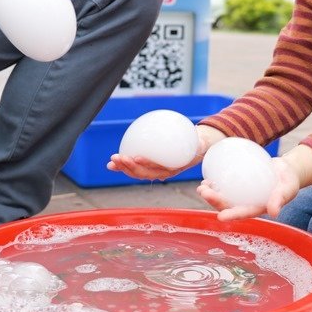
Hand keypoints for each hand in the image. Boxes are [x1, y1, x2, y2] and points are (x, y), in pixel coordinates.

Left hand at [107, 124, 226, 180]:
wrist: (193, 150)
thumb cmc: (196, 145)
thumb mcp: (199, 144)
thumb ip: (198, 143)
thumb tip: (200, 138)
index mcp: (174, 169)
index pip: (159, 168)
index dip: (148, 164)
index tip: (137, 157)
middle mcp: (162, 173)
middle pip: (144, 173)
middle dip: (129, 167)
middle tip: (118, 158)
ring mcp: (154, 172)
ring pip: (137, 172)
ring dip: (123, 167)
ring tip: (112, 161)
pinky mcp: (147, 168)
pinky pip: (134, 167)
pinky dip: (123, 165)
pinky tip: (112, 161)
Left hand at [196, 156, 300, 220]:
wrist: (284, 170)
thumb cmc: (288, 181)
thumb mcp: (288, 188)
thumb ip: (280, 198)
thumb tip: (274, 212)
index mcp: (258, 208)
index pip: (243, 213)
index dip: (232, 215)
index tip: (221, 217)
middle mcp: (246, 203)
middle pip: (228, 205)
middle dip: (215, 201)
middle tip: (204, 192)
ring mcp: (241, 194)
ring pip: (223, 197)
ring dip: (211, 194)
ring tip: (202, 187)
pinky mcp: (238, 185)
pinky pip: (224, 186)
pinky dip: (215, 184)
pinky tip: (207, 179)